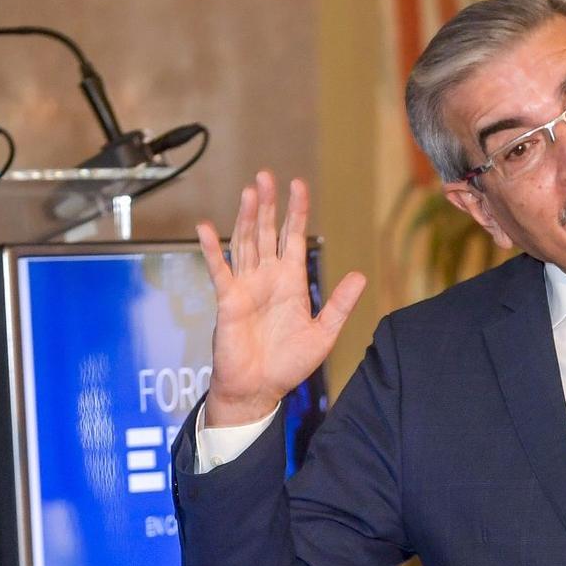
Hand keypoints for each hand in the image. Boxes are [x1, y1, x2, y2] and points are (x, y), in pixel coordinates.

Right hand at [196, 171, 366, 426]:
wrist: (259, 389)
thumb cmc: (287, 364)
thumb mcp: (323, 334)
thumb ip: (340, 305)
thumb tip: (360, 275)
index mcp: (290, 282)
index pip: (293, 238)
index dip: (296, 212)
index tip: (298, 185)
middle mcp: (267, 278)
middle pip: (267, 232)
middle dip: (269, 204)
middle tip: (267, 175)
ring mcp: (246, 286)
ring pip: (245, 242)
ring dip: (246, 217)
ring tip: (250, 190)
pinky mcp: (228, 300)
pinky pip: (219, 269)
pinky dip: (211, 249)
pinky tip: (205, 227)